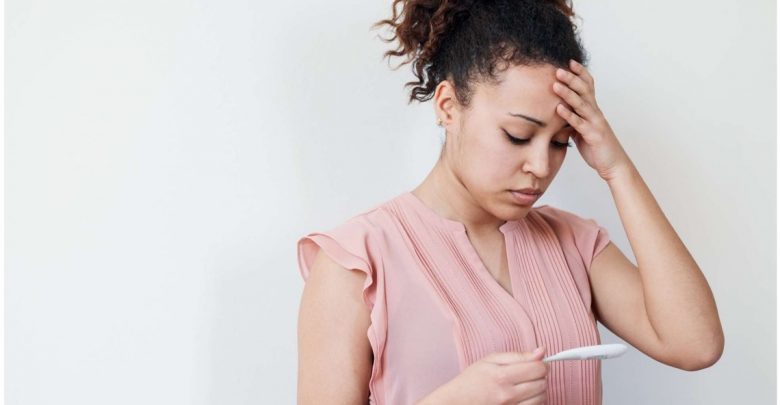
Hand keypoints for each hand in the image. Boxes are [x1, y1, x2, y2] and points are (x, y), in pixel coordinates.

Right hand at [416, 346, 548, 404]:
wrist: (457, 402)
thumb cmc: (472, 380)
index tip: (536, 363)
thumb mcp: (490, 360)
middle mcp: (508, 395)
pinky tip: (523, 396)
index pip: (538, 369)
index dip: (541, 364)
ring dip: (538, 389)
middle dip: (539, 376)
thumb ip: (517, 355)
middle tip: (528, 374)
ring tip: (523, 385)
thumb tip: (542, 351)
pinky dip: (533, 401)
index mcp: (502, 376)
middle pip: (542, 383)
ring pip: (542, 397)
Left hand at [553, 59, 632, 181]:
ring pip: (581, 104)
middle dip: (572, 78)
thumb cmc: (597, 147)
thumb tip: (560, 113)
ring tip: (555, 84)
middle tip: (558, 69)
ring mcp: (595, 123)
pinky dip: (568, 115)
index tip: (569, 61)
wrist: (613, 164)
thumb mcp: (582, 130)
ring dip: (568, 93)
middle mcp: (595, 113)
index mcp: (593, 110)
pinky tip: (558, 108)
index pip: (588, 86)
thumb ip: (573, 119)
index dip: (580, 73)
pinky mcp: (592, 135)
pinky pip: (579, 123)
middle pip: (584, 90)